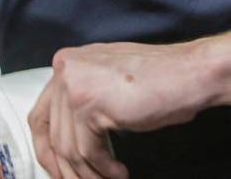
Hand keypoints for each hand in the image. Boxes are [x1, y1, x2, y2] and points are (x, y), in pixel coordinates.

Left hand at [27, 41, 207, 178]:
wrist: (189, 74)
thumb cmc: (161, 80)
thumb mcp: (109, 83)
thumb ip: (84, 100)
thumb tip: (68, 140)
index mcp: (68, 62)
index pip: (41, 114)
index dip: (47, 148)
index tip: (58, 168)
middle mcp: (66, 69)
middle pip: (50, 133)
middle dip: (64, 167)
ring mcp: (74, 85)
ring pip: (68, 147)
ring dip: (88, 172)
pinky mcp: (89, 104)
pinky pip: (87, 151)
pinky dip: (103, 168)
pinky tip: (118, 173)